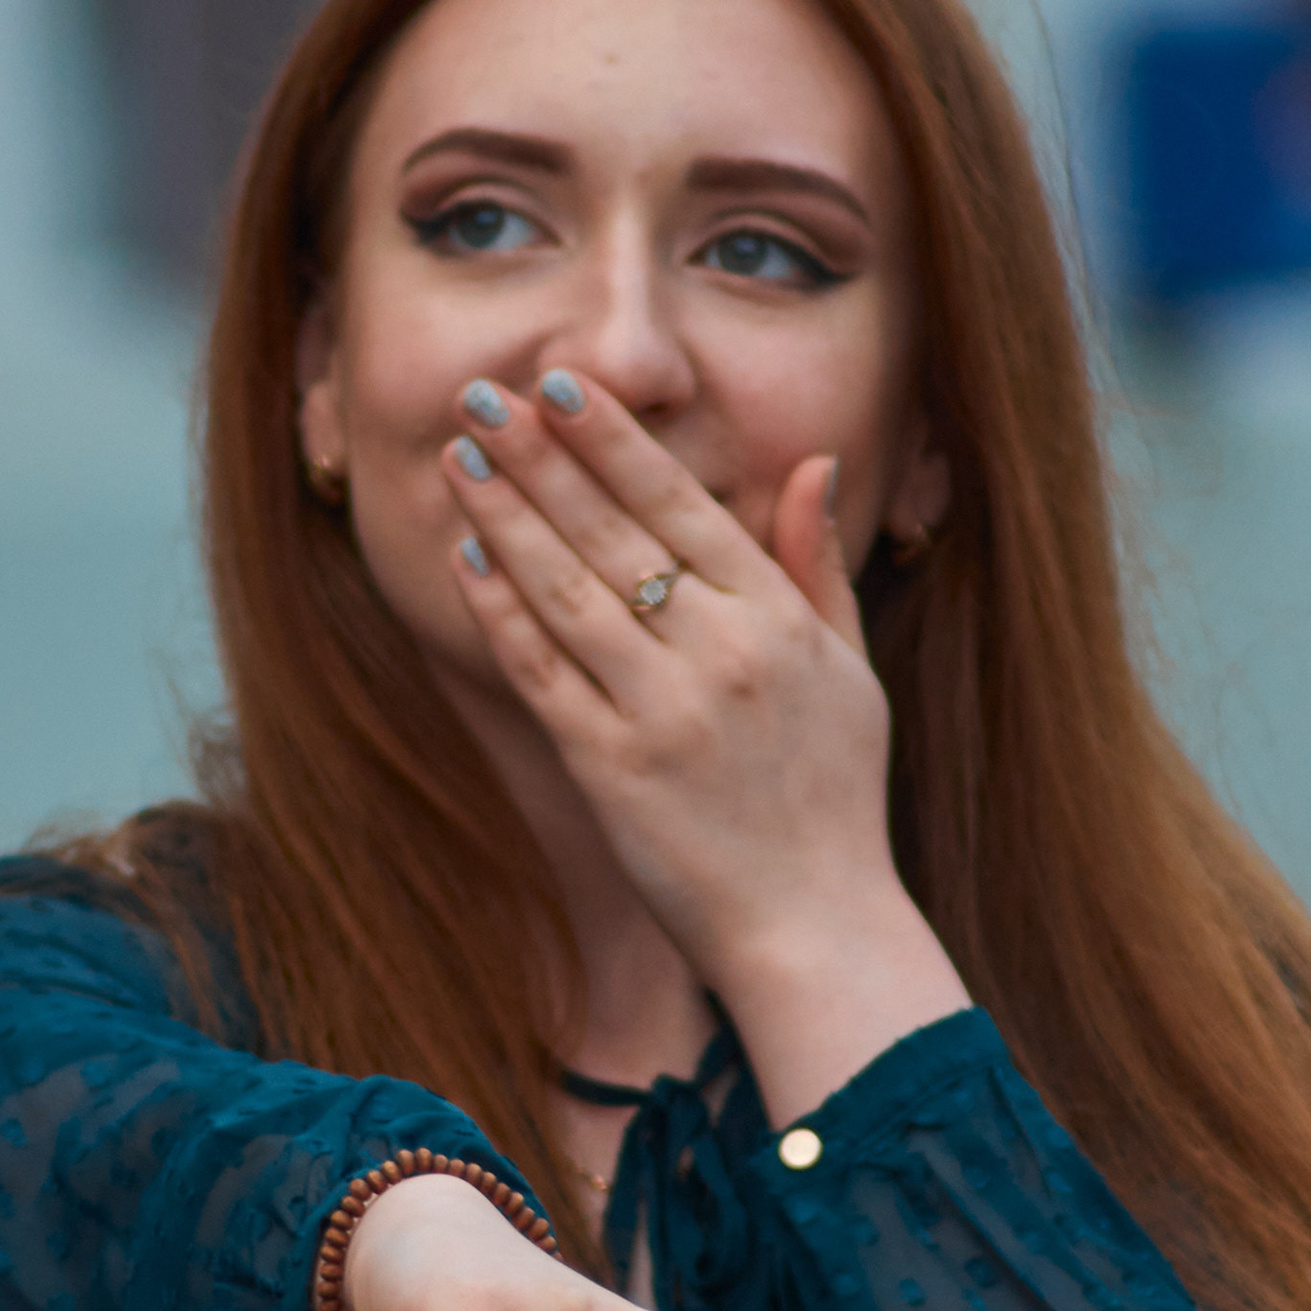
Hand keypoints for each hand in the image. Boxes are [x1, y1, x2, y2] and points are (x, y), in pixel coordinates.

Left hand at [445, 371, 969, 1120]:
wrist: (815, 927)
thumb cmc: (835, 799)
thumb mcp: (852, 671)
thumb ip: (818, 564)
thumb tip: (813, 464)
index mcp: (778, 621)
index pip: (682, 506)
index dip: (614, 441)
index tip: (563, 383)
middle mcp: (719, 654)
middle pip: (612, 533)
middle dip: (540, 456)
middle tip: (482, 394)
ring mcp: (660, 711)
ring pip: (565, 590)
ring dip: (505, 517)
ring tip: (458, 458)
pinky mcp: (610, 769)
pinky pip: (541, 674)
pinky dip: (499, 613)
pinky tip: (465, 560)